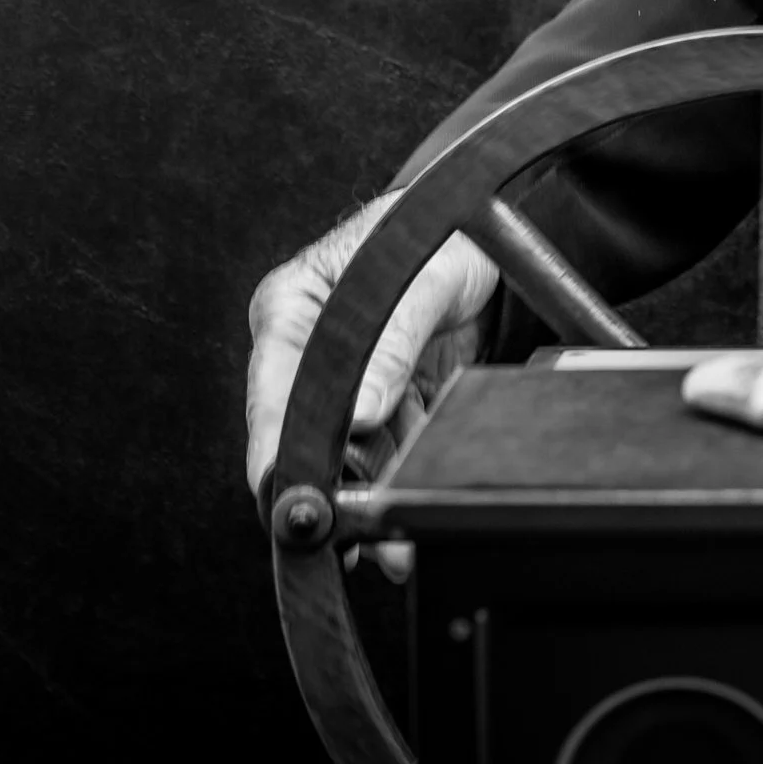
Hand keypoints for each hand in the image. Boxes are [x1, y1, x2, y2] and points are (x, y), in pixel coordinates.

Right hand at [244, 194, 499, 500]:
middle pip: (306, 429)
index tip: (288, 490)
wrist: (489, 230)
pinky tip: (409, 500)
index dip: (277, 445)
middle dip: (327, 481)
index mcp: (292, 307)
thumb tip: (358, 412)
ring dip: (368, 488)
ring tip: (388, 533)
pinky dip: (399, 470)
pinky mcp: (387, 397)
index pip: (272, 389)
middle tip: (347, 527)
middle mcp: (310, 349)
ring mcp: (349, 378)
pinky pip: (388, 446)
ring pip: (348, 449)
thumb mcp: (423, 277)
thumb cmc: (440, 233)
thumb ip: (392, 340)